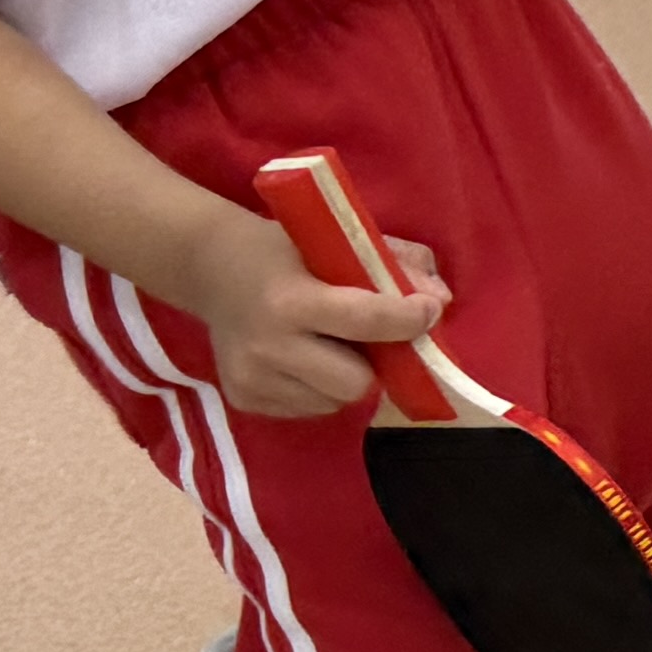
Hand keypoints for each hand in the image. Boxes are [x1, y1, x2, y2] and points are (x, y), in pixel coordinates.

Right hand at [186, 212, 449, 420]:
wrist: (211, 268)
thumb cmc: (286, 251)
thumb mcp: (337, 240)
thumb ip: (396, 262)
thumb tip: (441, 299)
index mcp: (291, 300)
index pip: (365, 321)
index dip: (408, 319)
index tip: (429, 311)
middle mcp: (268, 346)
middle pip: (355, 382)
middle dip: (375, 363)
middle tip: (370, 338)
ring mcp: (252, 378)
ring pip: (334, 403)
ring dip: (347, 379)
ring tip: (331, 346)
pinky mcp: (242, 400)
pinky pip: (308, 410)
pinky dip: (319, 390)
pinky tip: (304, 359)